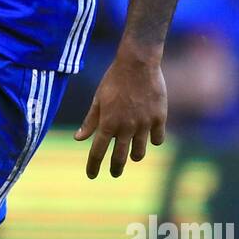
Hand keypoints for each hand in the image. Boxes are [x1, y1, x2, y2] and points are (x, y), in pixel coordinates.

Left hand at [74, 50, 166, 178]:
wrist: (138, 63)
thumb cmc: (114, 80)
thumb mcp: (98, 99)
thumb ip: (90, 121)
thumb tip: (79, 139)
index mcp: (107, 123)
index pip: (97, 152)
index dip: (93, 166)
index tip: (91, 175)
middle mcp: (125, 127)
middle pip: (120, 158)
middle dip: (115, 168)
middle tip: (114, 173)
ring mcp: (144, 124)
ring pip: (140, 152)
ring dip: (134, 155)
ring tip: (132, 153)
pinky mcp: (159, 118)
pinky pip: (157, 139)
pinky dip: (153, 140)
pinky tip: (150, 137)